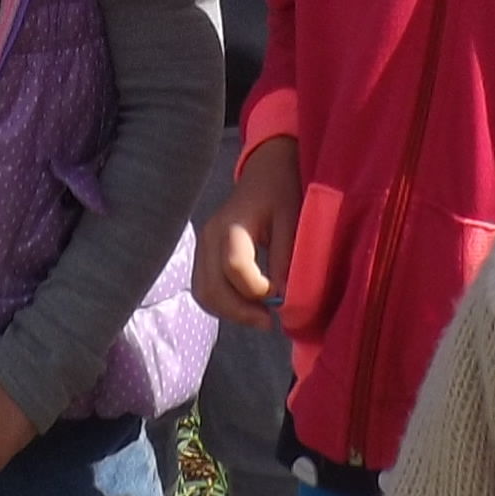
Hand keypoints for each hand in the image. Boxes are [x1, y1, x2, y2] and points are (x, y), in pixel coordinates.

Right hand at [194, 136, 300, 329]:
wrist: (263, 173)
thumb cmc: (280, 193)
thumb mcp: (292, 220)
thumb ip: (286, 258)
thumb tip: (282, 299)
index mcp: (232, 225)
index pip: (235, 267)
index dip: (257, 290)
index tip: (280, 294)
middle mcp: (209, 237)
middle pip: (211, 287)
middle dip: (240, 312)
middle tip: (269, 322)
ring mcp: (202, 247)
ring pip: (203, 293)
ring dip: (230, 312)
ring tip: (260, 317)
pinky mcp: (203, 256)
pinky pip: (205, 289)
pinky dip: (223, 305)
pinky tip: (247, 306)